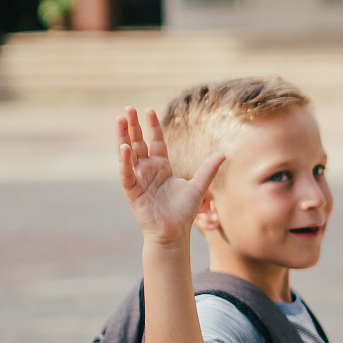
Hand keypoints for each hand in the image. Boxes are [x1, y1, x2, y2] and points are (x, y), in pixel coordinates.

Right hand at [115, 107, 221, 247]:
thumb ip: (208, 169)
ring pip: (128, 154)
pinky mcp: (133, 191)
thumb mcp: (198, 186)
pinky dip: (124, 161)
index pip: (155, 142)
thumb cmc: (183, 212)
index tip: (149, 110)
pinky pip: (127, 173)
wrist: (174, 234)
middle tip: (128, 108)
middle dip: (133, 126)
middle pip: (139, 143)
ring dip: (123, 137)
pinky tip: (124, 147)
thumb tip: (223, 154)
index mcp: (162, 167)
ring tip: (119, 119)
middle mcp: (148, 170)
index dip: (152, 126)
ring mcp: (139, 180)